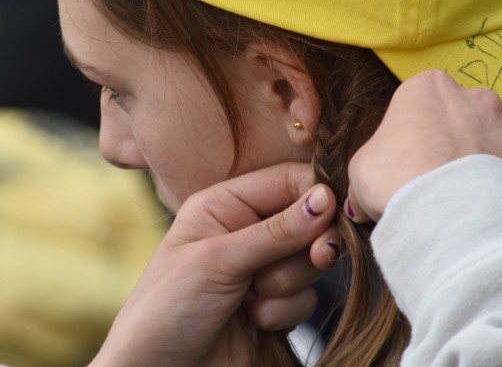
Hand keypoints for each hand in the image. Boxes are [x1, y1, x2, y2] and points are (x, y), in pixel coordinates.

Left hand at [90, 163, 339, 366]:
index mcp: (222, 205)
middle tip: (315, 257)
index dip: (315, 195)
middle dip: (305, 246)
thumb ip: (276, 231)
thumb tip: (326, 197)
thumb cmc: (168, 309)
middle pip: (307, 221)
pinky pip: (305, 297)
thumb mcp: (218, 261)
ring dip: (288, 284)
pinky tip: (253, 321)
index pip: (285, 181)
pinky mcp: (272, 305)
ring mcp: (259, 270)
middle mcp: (243, 231)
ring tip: (251, 299)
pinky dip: (285, 311)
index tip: (334, 215)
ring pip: (309, 262)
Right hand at [346, 69, 501, 221]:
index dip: (414, 129)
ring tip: (468, 194)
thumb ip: (372, 169)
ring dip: (489, 159)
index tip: (406, 155)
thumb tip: (360, 201)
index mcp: (429, 88)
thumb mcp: (361, 168)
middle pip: (467, 113)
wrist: (442, 213)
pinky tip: (495, 206)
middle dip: (457, 138)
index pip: (422, 99)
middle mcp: (477, 98)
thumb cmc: (393, 177)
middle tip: (436, 175)